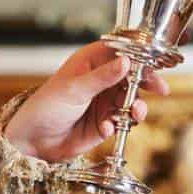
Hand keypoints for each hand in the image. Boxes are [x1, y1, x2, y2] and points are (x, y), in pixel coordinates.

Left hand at [4, 41, 169, 162]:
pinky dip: (118, 125)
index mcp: (91, 62)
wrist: (33, 141)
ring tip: (135, 113)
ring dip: (136, 107)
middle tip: (160, 89)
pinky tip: (105, 128)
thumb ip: (103, 77)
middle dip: (148, 83)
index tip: (157, 61)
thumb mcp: (75, 89)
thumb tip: (127, 62)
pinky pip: (122, 122)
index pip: (122, 51)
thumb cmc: (46, 107)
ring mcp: (103, 102)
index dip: (141, 55)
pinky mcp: (104, 123)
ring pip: (132, 100)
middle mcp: (101, 80)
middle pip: (134, 77)